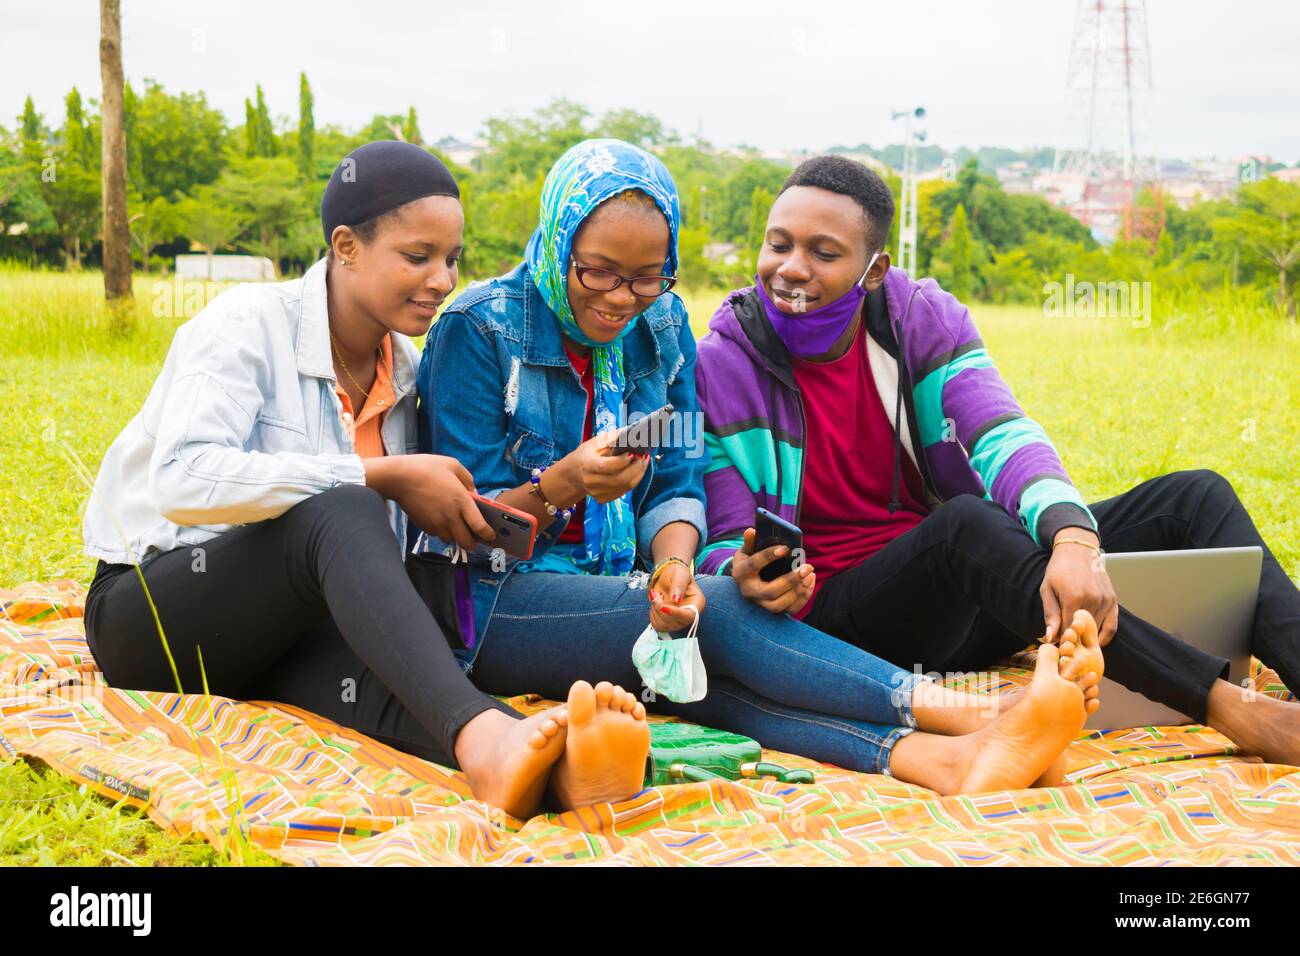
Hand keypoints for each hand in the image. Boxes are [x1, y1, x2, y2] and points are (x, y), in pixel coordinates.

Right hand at [367, 455, 494, 552]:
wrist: (398, 477)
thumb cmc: (426, 467)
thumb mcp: (453, 465)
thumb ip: (468, 479)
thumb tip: (474, 493)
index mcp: (462, 501)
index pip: (480, 526)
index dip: (487, 534)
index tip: (491, 536)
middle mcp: (451, 516)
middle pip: (466, 541)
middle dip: (472, 543)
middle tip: (475, 540)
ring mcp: (436, 523)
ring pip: (451, 540)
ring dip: (456, 536)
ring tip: (457, 528)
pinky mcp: (424, 526)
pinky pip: (437, 534)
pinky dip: (441, 531)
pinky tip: (440, 520)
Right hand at [557, 432, 649, 504]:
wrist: (575, 472)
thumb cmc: (588, 453)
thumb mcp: (596, 442)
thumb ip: (613, 437)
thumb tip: (633, 433)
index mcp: (587, 464)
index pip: (606, 466)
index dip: (622, 461)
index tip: (633, 453)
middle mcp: (590, 481)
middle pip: (620, 479)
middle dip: (636, 468)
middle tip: (643, 457)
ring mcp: (596, 493)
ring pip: (625, 486)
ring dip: (639, 474)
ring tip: (644, 461)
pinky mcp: (602, 499)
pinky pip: (624, 491)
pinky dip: (634, 481)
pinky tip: (637, 471)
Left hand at [647, 560, 706, 632]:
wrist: (667, 578)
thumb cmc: (676, 574)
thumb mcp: (679, 574)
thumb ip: (678, 585)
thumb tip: (676, 600)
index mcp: (697, 603)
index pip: (689, 616)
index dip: (676, 613)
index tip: (664, 606)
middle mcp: (689, 615)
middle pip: (675, 623)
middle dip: (661, 610)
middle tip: (655, 594)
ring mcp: (678, 621)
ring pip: (664, 626)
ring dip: (655, 611)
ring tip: (657, 597)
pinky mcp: (667, 624)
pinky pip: (657, 625)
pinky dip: (653, 615)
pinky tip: (656, 604)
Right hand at [730, 527, 815, 614]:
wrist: (746, 583)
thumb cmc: (749, 562)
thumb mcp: (746, 551)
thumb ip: (750, 542)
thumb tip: (751, 531)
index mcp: (741, 573)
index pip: (754, 565)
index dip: (769, 556)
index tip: (786, 548)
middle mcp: (749, 592)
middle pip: (770, 592)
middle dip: (790, 580)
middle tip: (806, 567)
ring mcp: (761, 604)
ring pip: (780, 605)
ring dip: (798, 591)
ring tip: (810, 574)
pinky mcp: (773, 611)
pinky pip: (790, 610)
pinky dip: (803, 598)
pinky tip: (810, 582)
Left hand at [1041, 529, 1117, 646]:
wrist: (1078, 550)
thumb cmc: (1059, 569)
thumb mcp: (1047, 590)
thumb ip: (1050, 615)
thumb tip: (1050, 637)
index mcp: (1073, 598)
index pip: (1067, 630)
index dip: (1060, 638)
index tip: (1056, 640)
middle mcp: (1092, 600)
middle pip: (1083, 632)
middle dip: (1074, 638)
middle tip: (1066, 640)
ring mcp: (1105, 600)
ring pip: (1096, 630)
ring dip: (1087, 636)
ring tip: (1077, 636)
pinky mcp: (1113, 600)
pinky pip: (1112, 625)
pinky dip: (1104, 635)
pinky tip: (1095, 640)